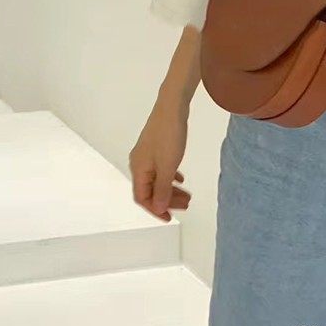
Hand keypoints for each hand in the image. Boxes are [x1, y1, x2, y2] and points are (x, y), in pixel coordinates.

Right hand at [129, 98, 191, 221]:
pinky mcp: (156, 146)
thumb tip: (158, 208)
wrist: (172, 107)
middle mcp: (139, 163)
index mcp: (138, 169)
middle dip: (166, 200)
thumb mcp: (167, 166)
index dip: (155, 210)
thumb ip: (162, 189)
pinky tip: (181, 178)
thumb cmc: (169, 137)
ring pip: (156, 178)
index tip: (170, 217)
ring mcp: (147, 154)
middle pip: (149, 189)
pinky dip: (170, 176)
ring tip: (187, 195)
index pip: (142, 198)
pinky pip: (160, 168)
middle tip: (186, 205)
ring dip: (170, 189)